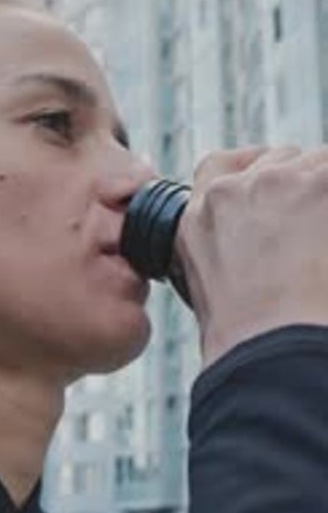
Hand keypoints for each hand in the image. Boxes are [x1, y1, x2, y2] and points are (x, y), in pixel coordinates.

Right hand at [175, 145, 327, 365]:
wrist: (272, 351)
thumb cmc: (250, 344)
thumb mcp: (214, 293)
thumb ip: (229, 254)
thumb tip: (264, 252)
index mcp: (198, 218)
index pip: (218, 168)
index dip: (251, 171)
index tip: (274, 187)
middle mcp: (233, 192)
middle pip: (278, 161)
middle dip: (301, 187)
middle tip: (318, 231)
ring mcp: (280, 183)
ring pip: (320, 163)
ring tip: (327, 246)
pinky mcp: (324, 183)